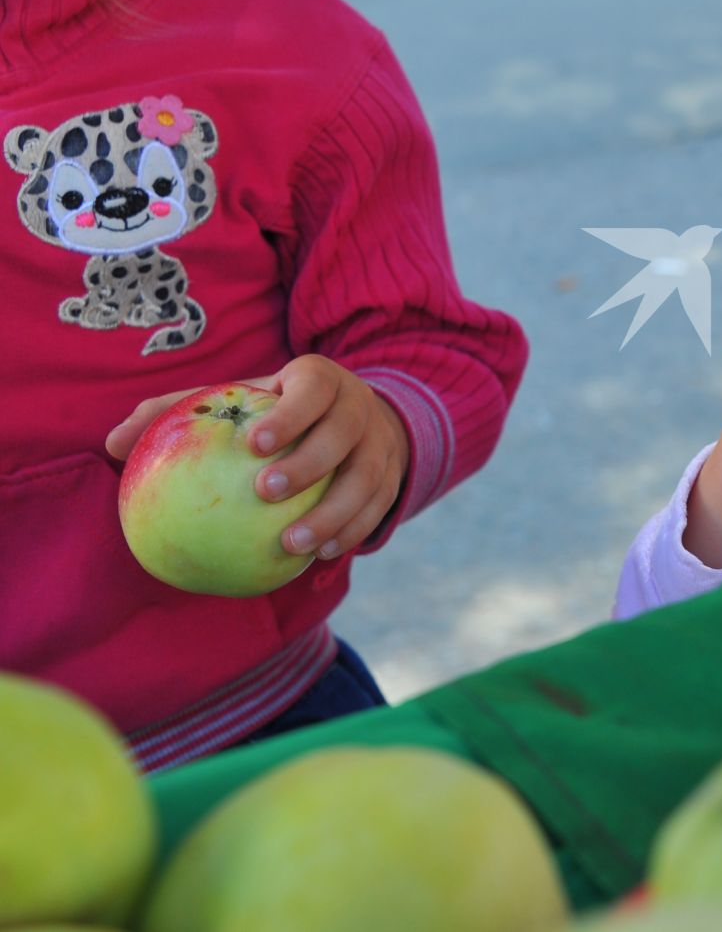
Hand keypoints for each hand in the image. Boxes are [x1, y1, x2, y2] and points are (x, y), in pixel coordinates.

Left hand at [107, 355, 409, 561]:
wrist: (356, 415)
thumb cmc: (275, 409)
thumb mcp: (236, 400)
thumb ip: (176, 413)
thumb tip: (111, 445)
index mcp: (320, 380)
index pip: (311, 391)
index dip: (289, 414)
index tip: (254, 444)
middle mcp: (359, 407)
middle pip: (344, 435)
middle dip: (310, 465)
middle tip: (265, 493)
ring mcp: (382, 444)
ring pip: (367, 480)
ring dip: (334, 514)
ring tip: (291, 544)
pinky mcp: (393, 477)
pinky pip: (377, 509)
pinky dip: (352, 532)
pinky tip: (318, 556)